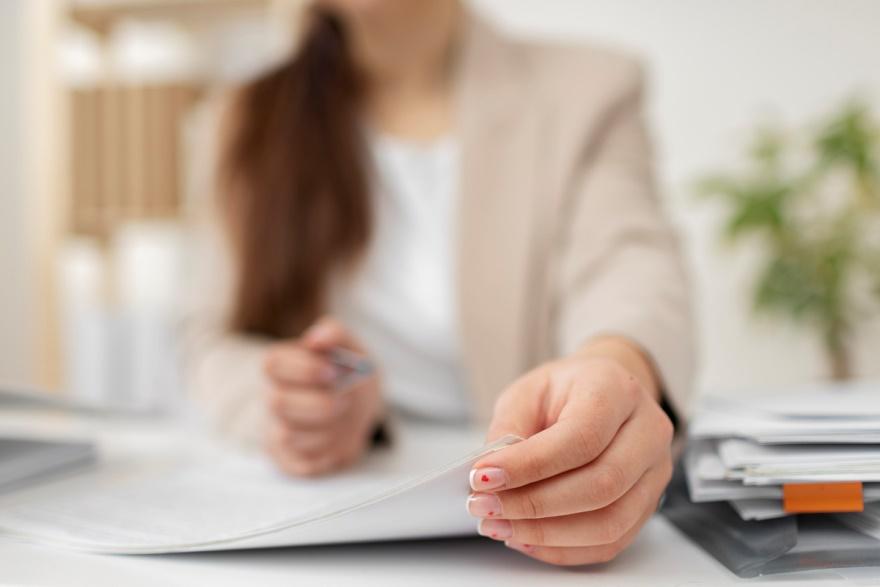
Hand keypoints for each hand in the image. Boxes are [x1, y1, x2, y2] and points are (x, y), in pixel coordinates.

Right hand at [263, 316, 382, 476]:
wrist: (359, 409)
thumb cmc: (349, 374)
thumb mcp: (351, 348)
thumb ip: (336, 335)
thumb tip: (318, 337)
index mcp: (281, 365)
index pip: (272, 364)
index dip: (304, 369)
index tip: (333, 372)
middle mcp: (271, 396)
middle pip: (277, 403)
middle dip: (320, 404)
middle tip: (346, 400)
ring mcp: (275, 429)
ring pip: (288, 435)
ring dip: (328, 429)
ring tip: (343, 418)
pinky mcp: (287, 458)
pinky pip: (301, 463)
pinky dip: (327, 453)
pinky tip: (338, 439)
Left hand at [467, 340, 673, 565]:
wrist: (604, 393)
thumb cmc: (565, 391)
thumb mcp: (528, 392)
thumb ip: (509, 429)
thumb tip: (490, 475)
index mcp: (617, 390)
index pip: (581, 438)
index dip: (530, 465)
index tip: (483, 477)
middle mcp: (647, 431)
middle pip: (601, 485)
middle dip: (534, 505)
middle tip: (485, 507)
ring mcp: (655, 471)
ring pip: (609, 522)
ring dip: (547, 534)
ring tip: (500, 526)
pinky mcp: (649, 504)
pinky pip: (611, 542)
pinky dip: (564, 549)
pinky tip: (527, 538)